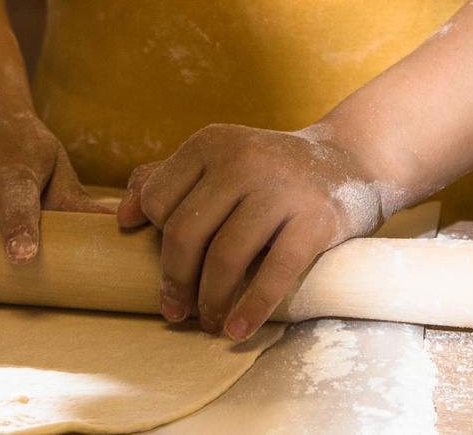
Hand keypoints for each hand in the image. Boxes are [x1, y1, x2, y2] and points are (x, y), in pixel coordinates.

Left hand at [119, 123, 388, 339]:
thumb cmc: (271, 171)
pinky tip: (238, 329)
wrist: (351, 162)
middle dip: (174, 280)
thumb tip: (121, 218)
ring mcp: (281, 189)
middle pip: (185, 231)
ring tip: (209, 324)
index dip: (155, 240)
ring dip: (211, 301)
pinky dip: (252, 307)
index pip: (158, 200)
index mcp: (211, 143)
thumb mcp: (220, 159)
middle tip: (175, 312)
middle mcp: (242, 159)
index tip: (165, 267)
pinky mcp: (315, 219)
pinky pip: (274, 272)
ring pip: (225, 256)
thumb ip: (167, 179)